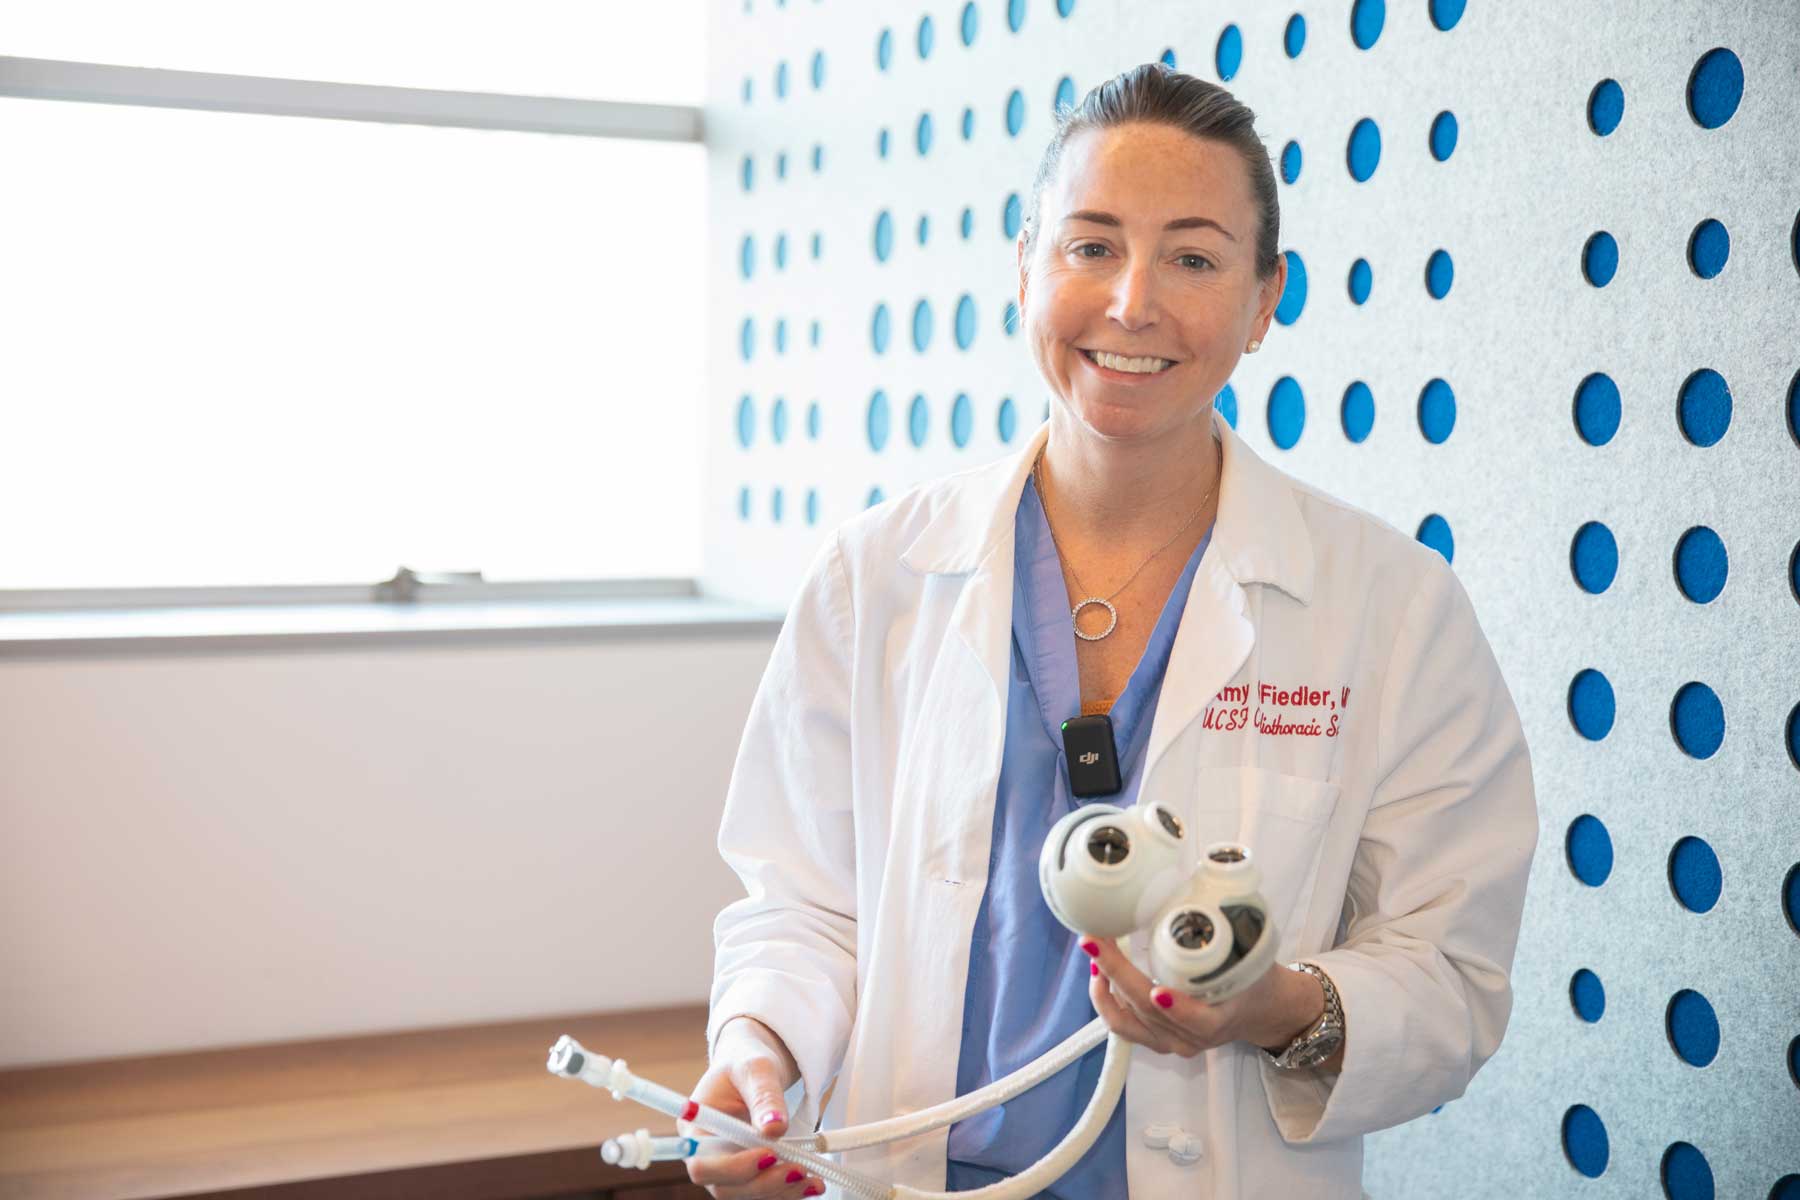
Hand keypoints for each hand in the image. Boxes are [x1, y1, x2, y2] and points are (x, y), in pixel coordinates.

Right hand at [683, 1018, 824, 1198]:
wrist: (757, 1073)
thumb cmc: (747, 1065)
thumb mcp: (756, 1070)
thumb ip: (764, 1096)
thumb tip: (775, 1128)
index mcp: (696, 1130)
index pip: (702, 1165)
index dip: (733, 1168)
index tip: (769, 1154)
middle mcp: (708, 1156)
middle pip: (724, 1188)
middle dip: (763, 1183)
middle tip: (799, 1169)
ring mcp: (728, 1170)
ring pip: (747, 1195)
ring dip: (781, 1191)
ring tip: (813, 1178)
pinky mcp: (750, 1175)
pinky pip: (766, 1193)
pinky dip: (789, 1192)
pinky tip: (813, 1183)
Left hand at [1080, 935, 1301, 1056]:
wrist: (1258, 1009)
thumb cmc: (1251, 975)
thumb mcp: (1249, 954)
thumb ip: (1228, 931)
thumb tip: (1198, 886)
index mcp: (1222, 1018)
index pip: (1200, 1021)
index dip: (1179, 1010)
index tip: (1159, 991)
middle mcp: (1193, 1037)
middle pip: (1148, 1012)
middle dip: (1117, 974)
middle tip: (1096, 940)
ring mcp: (1172, 1043)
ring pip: (1127, 1023)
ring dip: (1104, 987)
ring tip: (1093, 951)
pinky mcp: (1155, 1041)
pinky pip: (1122, 1026)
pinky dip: (1105, 1000)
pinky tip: (1098, 972)